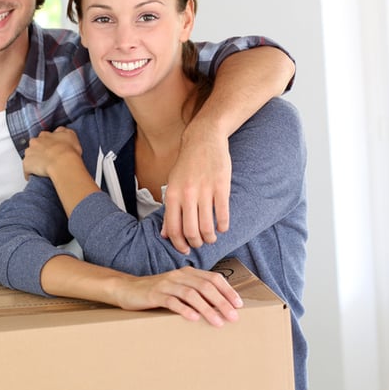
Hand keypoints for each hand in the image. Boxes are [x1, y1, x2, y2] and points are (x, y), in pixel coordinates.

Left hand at [23, 127, 82, 178]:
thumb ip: (63, 131)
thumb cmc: (68, 150)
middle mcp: (35, 142)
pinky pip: (26, 170)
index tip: (52, 148)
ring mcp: (29, 153)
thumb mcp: (70, 135)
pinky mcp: (27, 165)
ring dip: (34, 161)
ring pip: (29, 156)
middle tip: (47, 158)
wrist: (62, 163)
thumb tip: (60, 131)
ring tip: (41, 167)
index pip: (43, 137)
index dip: (48, 143)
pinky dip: (29, 173)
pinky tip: (34, 176)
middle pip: (34, 145)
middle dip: (38, 150)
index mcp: (45, 135)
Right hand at [112, 266, 242, 326]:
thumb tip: (219, 308)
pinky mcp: (154, 294)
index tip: (239, 305)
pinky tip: (193, 318)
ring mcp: (166, 284)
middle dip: (222, 302)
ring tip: (218, 322)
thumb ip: (195, 293)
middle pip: (205, 286)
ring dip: (207, 308)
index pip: (213, 278)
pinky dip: (184, 309)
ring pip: (191, 294)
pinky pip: (172, 301)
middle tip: (233, 317)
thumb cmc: (156, 293)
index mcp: (187, 273)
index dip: (227, 290)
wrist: (126, 290)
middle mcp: (179, 275)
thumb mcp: (177, 289)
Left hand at [162, 125, 230, 253]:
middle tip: (200, 244)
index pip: (173, 228)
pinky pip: (222, 214)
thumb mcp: (172, 184)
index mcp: (172, 194)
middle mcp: (187, 194)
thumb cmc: (186, 164)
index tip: (185, 250)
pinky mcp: (221, 186)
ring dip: (210, 238)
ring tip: (211, 238)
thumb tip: (165, 234)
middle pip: (190, 231)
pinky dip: (223, 226)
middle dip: (196, 243)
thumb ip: (169, 210)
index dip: (179, 244)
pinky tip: (222, 227)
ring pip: (207, 226)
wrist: (203, 139)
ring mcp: (205, 190)